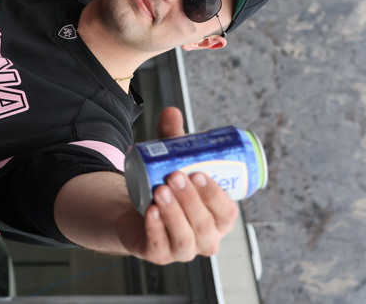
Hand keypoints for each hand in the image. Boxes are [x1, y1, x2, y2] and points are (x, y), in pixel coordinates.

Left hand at [54, 106, 237, 263]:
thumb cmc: (168, 189)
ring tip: (161, 189)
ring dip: (174, 214)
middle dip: (192, 201)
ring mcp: (182, 250)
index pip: (227, 213)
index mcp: (218, 219)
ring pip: (185, 239)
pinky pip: (160, 247)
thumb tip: (171, 111)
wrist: (137, 212)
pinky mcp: (158, 255)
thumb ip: (173, 140)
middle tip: (176, 175)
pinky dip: (156, 229)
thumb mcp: (172, 164)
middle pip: (206, 226)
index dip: (215, 195)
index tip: (199, 173)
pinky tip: (150, 211)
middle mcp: (206, 239)